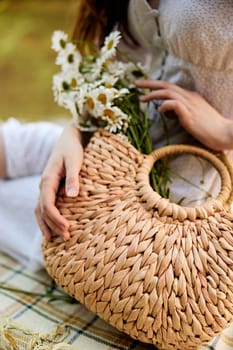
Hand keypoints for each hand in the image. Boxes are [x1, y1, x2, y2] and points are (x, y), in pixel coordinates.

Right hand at [35, 122, 83, 240]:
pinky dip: (46, 218)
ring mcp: (46, 187)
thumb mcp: (75, 161)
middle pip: (43, 210)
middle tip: (66, 238)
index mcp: (48, 180)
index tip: (67, 228)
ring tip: (54, 239)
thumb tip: (72, 196)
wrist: (69, 139)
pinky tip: (52, 227)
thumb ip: (73, 178)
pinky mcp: (51, 188)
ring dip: (47, 224)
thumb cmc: (73, 149)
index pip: (47, 204)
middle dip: (53, 225)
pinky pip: (44, 206)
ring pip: (40, 210)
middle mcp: (44, 185)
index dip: (56, 218)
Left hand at [136, 79, 232, 150]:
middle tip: (135, 84)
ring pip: (168, 93)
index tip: (143, 88)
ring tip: (141, 98)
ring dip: (152, 94)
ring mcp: (190, 105)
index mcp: (191, 97)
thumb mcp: (192, 117)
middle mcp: (190, 97)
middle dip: (149, 84)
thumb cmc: (209, 129)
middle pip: (166, 85)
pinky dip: (164, 105)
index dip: (156, 86)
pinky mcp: (190, 114)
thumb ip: (179, 112)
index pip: (171, 87)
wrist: (224, 134)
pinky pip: (174, 104)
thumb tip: (165, 111)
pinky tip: (160, 110)